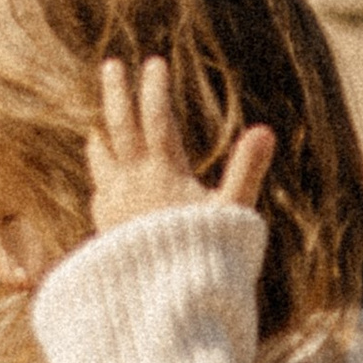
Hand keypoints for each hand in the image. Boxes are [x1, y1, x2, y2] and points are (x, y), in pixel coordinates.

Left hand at [87, 56, 274, 241]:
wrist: (159, 301)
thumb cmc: (202, 256)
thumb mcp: (232, 212)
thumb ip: (247, 170)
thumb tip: (265, 130)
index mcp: (162, 173)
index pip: (156, 118)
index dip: (155, 88)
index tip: (153, 61)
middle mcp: (130, 182)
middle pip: (118, 127)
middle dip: (115, 93)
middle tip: (110, 65)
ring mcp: (112, 206)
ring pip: (101, 159)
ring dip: (101, 136)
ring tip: (97, 125)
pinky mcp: (104, 230)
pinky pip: (98, 192)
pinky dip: (101, 176)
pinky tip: (103, 181)